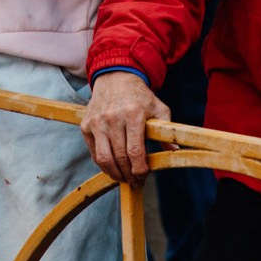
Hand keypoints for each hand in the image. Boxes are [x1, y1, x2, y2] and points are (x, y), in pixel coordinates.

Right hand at [81, 71, 168, 185]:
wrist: (115, 78)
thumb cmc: (140, 97)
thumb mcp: (159, 108)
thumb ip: (167, 131)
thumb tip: (175, 151)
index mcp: (133, 114)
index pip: (135, 150)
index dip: (140, 169)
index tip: (144, 176)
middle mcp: (112, 118)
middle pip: (120, 157)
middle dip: (129, 175)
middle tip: (136, 182)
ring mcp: (97, 122)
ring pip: (104, 159)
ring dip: (115, 174)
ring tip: (124, 178)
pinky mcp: (86, 126)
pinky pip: (94, 153)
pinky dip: (104, 165)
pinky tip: (114, 168)